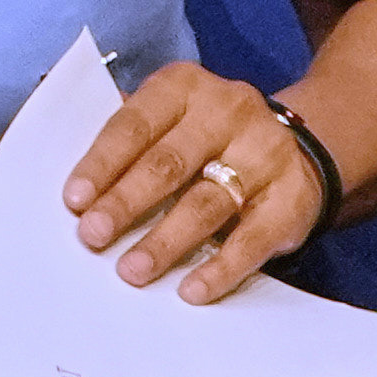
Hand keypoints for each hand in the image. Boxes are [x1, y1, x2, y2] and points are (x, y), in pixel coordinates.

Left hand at [64, 60, 321, 302]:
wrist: (302, 144)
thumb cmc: (207, 134)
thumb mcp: (169, 117)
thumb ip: (128, 140)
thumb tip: (79, 189)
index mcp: (183, 87)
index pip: (133, 125)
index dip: (101, 164)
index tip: (74, 200)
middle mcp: (228, 112)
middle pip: (167, 163)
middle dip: (126, 203)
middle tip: (93, 237)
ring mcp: (266, 154)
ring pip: (207, 203)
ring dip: (165, 241)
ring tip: (132, 270)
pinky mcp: (294, 198)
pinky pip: (254, 239)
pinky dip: (221, 268)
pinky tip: (193, 289)